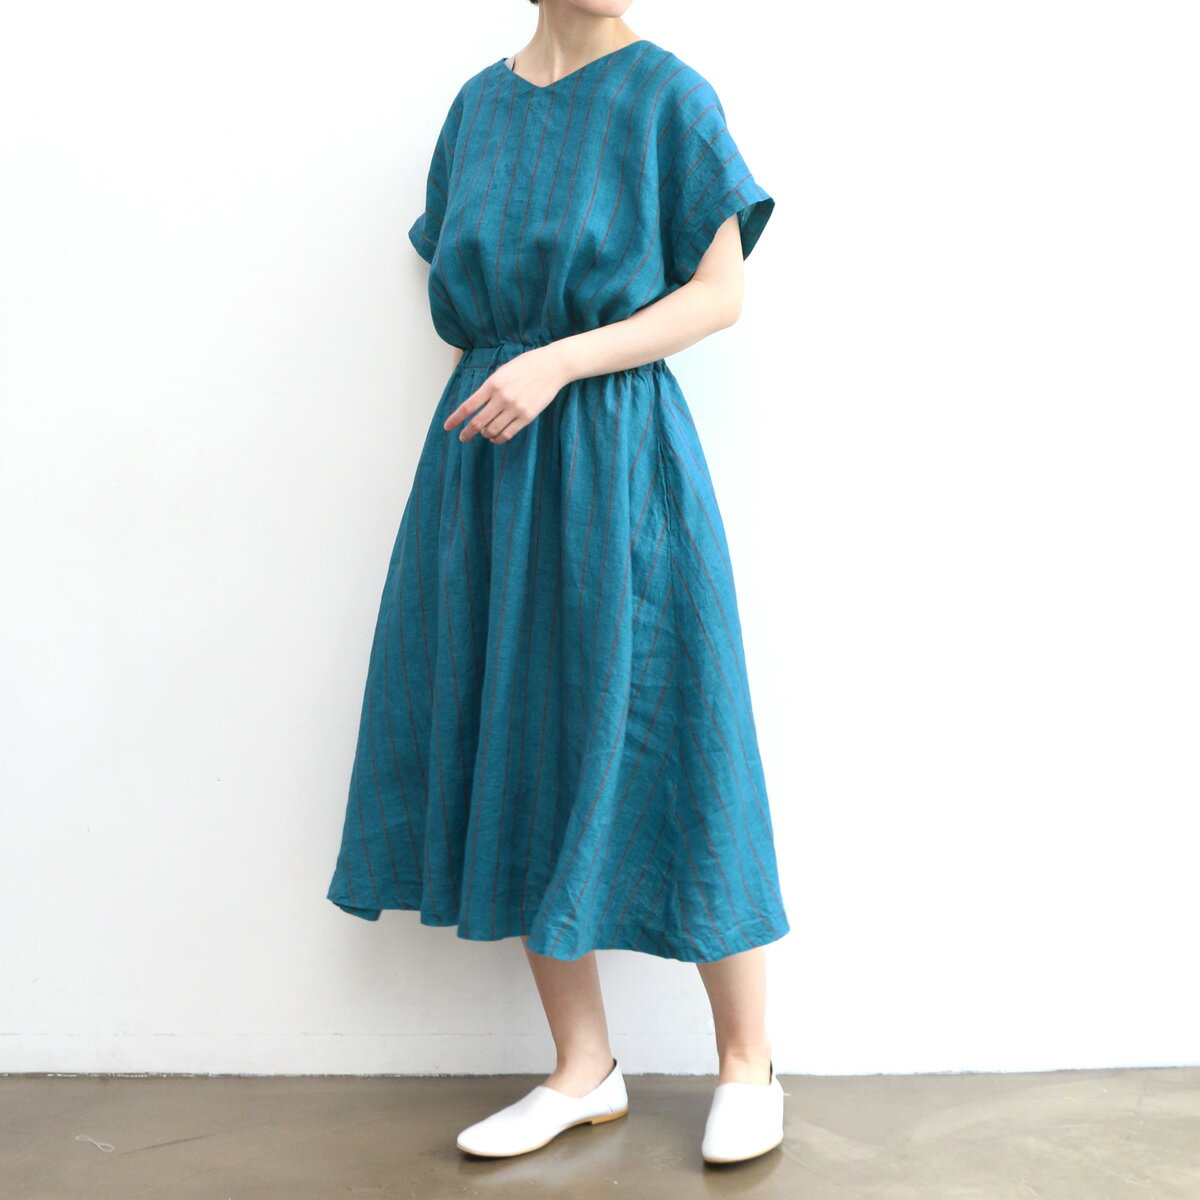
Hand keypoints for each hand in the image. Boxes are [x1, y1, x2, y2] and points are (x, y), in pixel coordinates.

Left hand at [443, 344, 569, 443]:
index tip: (447, 427)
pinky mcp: (527, 416)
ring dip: (485, 434)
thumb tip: (478, 406)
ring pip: (492, 430)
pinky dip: (498, 438)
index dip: (456, 419)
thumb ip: (490, 388)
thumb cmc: (526, 366)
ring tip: (484, 433)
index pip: (468, 406)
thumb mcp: (502, 371)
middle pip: (478, 422)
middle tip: (463, 438)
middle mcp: (502, 397)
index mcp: (492, 384)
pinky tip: (495, 437)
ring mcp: (515, 408)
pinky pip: (508, 434)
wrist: (552, 366)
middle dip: (467, 432)